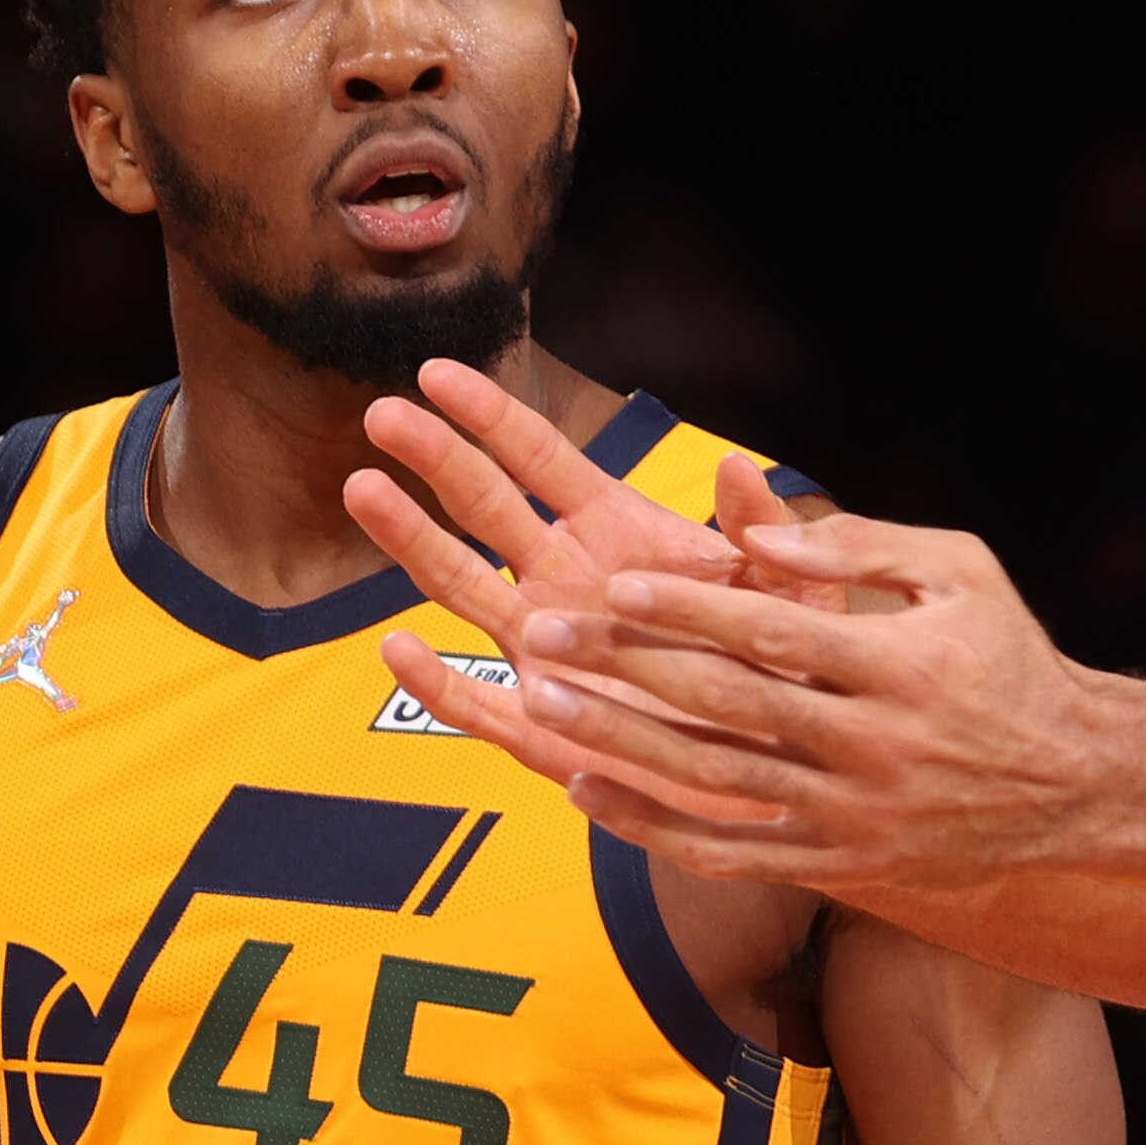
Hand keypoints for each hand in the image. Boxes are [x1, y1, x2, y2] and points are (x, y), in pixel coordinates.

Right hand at [341, 360, 824, 817]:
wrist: (771, 771)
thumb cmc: (773, 671)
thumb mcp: (782, 598)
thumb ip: (761, 537)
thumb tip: (742, 468)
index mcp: (614, 534)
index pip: (539, 460)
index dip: (489, 416)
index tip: (437, 373)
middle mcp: (563, 582)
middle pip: (484, 507)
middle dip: (435, 459)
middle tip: (384, 415)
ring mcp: (542, 651)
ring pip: (460, 586)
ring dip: (411, 541)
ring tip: (363, 488)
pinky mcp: (539, 727)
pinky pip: (474, 704)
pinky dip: (436, 680)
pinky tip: (399, 649)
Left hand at [498, 508, 1125, 891]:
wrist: (1072, 786)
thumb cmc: (1005, 657)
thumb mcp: (960, 572)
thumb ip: (859, 543)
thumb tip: (761, 524)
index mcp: (901, 665)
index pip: (775, 633)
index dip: (690, 608)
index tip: (615, 584)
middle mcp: (874, 746)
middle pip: (728, 704)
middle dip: (628, 666)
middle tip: (545, 630)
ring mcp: (853, 815)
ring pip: (714, 780)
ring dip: (621, 742)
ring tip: (541, 701)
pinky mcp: (840, 865)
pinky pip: (730, 854)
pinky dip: (653, 828)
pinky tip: (587, 791)